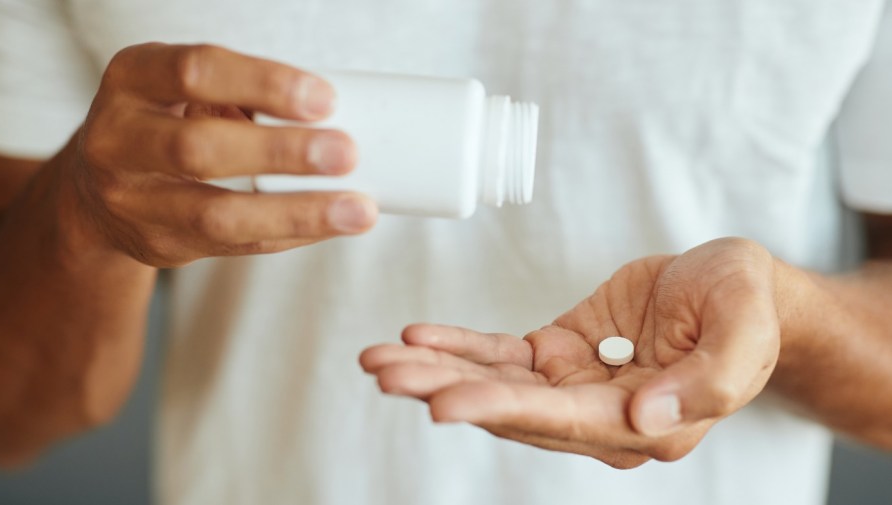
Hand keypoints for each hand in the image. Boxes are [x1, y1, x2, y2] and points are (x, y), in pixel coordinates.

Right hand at [63, 43, 375, 266]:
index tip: (325, 99)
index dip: (264, 84)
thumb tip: (338, 115)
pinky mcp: (158, 244)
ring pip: (217, 214)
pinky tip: (332, 226)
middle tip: (347, 153)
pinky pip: (234, 245)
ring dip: (296, 212)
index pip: (196, 72)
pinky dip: (290, 234)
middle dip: (281, 152)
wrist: (99, 188)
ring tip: (357, 210)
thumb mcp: (184, 90)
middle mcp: (118, 139)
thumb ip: (243, 95)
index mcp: (132, 78)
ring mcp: (131, 199)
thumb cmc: (166, 122)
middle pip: (200, 148)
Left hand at [360, 238, 779, 467]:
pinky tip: (417, 337)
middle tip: (386, 375)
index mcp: (647, 423)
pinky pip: (501, 354)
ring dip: (436, 372)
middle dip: (445, 391)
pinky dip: (458, 346)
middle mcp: (601, 415)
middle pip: (511, 409)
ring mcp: (575, 386)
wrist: (733, 288)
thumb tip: (646, 418)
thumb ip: (708, 379)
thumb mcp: (743, 329)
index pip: (560, 421)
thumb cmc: (745, 307)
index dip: (500, 410)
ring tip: (378, 360)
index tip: (443, 403)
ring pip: (495, 384)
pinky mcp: (560, 354)